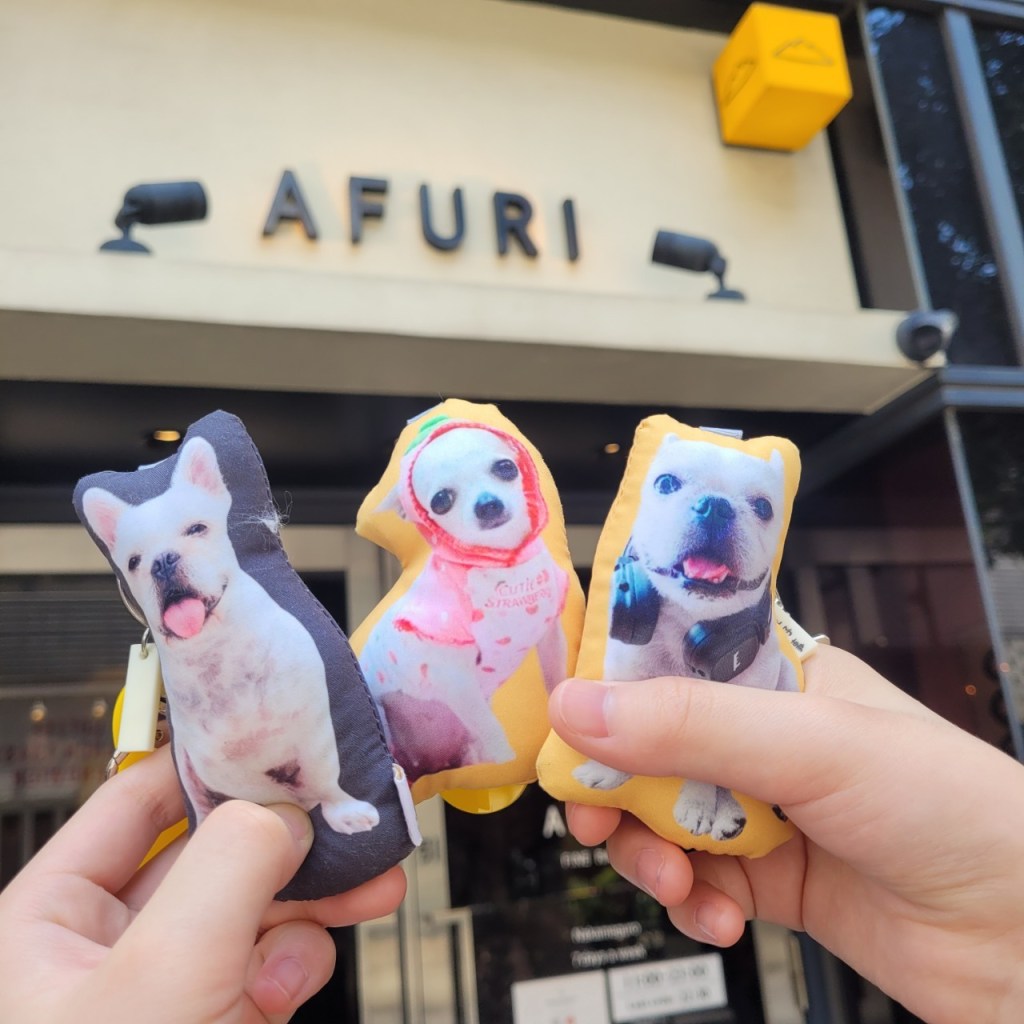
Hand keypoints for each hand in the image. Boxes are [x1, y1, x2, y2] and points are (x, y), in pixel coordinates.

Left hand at [0, 745, 405, 1023]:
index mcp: (48, 922)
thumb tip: (285, 813)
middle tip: (352, 816)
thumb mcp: (156, 986)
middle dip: (290, 837)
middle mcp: (105, 948)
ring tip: (370, 889)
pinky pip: (269, 964)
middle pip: (214, 851)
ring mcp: (167, 992)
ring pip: (254, 906)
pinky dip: (297, 962)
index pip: (137, 803)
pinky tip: (293, 984)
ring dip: (313, 897)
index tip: (285, 737)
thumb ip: (226, 874)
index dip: (212, 763)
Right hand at [548, 645, 1023, 1023]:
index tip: (562, 718)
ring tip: (673, 880)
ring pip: (658, 818)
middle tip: (593, 815)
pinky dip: (690, 903)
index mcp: (776, 676)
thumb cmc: (958, 810)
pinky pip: (693, 882)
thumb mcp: (814, 747)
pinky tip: (717, 915)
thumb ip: (691, 726)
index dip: (607, 684)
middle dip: (612, 784)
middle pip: (646, 746)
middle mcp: (763, 738)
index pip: (666, 660)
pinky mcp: (769, 879)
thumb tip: (581, 707)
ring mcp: (764, 810)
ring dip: (647, 852)